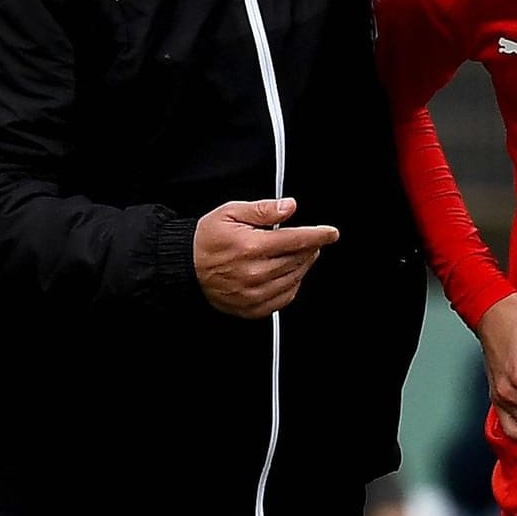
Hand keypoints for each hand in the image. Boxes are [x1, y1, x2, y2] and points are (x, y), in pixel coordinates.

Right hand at [193, 197, 338, 317]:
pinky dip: (293, 285)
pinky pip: (284, 299)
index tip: (331, 233)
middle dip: (311, 248)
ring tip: (300, 254)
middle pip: (298, 260)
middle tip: (312, 240)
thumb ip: (263, 210)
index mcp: (251, 247)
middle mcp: (255, 273)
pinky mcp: (252, 308)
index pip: (296, 240)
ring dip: (303, 265)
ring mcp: (254, 293)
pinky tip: (289, 274)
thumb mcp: (231, 212)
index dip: (318, 235)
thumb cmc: (207, 239)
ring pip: (294, 279)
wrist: (185, 265)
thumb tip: (289, 207)